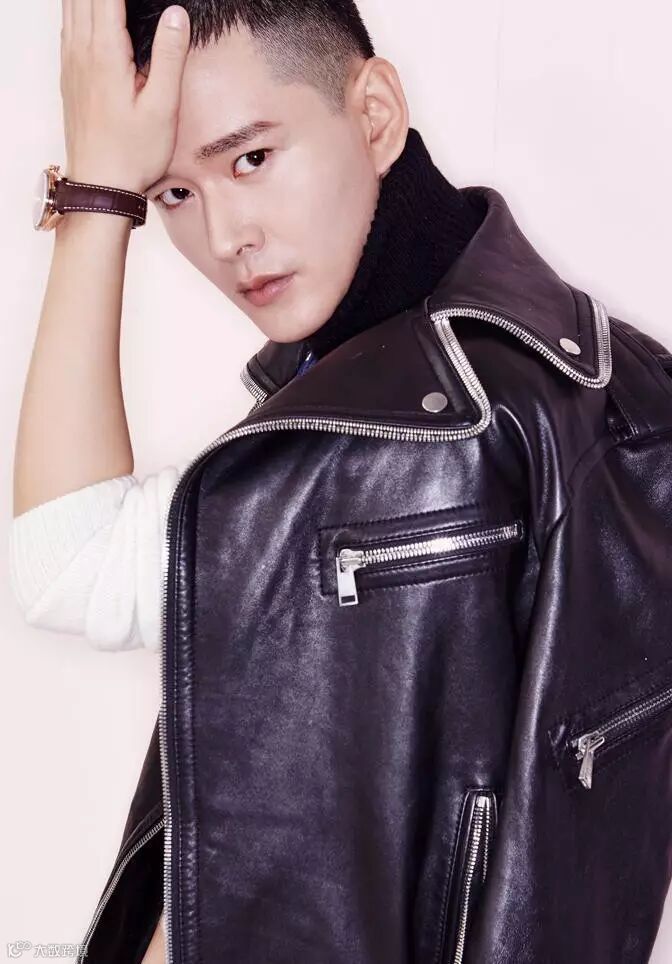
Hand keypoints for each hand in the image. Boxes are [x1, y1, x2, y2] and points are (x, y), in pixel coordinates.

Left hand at [60, 0, 190, 193]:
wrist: (100, 186)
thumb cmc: (133, 154)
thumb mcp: (163, 108)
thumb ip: (169, 56)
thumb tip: (176, 14)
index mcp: (106, 53)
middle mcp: (82, 51)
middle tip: (135, 3)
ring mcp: (71, 63)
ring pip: (71, 7)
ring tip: (112, 3)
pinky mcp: (70, 76)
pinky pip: (69, 25)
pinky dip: (79, 9)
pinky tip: (90, 11)